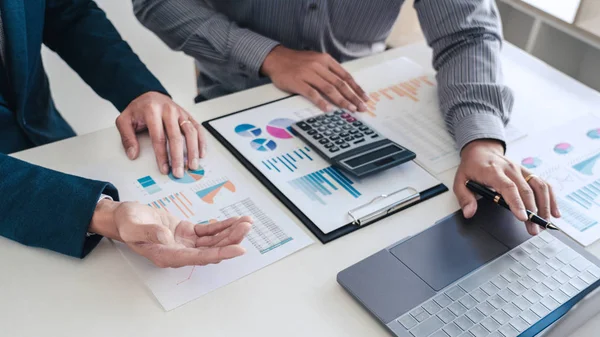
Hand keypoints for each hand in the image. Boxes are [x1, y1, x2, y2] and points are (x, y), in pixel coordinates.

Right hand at [90, 199, 251, 267]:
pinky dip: (223, 226)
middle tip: (247, 227)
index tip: (238, 250)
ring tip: (246, 222)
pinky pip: (209, 231)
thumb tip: (166, 237)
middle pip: (212, 250)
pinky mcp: (188, 233)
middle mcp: (180, 252)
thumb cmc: (127, 223)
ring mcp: (185, 243)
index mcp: (167, 255)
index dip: (221, 253)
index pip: (200, 257)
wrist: (125, 218)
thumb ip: (149, 232)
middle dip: (232, 239)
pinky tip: (235, 221)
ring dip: (231, 232)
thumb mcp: (133, 226)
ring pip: (214, 241)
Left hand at [116, 92, 206, 178]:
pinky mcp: (187, 115)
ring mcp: (180, 113)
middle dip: (178, 157)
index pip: (158, 137)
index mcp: (152, 111)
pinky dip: (201, 141)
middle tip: (179, 172)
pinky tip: (201, 153)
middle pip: (176, 137)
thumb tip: (132, 154)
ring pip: (190, 132)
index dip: (162, 155)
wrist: (150, 95)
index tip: (164, 168)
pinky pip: (197, 128)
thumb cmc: (138, 110)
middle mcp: (168, 110)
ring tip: (192, 165)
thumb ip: (127, 137)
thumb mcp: (124, 120)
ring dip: (192, 151)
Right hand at [261, 45, 368, 111]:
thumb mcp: (315, 60)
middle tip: (361, 107)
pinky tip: (328, 109)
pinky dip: (321, 102)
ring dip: (341, 100)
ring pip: (329, 88)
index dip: (356, 88)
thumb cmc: (297, 62)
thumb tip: (343, 85)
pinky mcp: (298, 82)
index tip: (365, 97)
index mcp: (325, 60)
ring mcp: (308, 74)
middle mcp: (319, 66)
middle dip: (353, 97)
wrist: (276, 58)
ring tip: (350, 109)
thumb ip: (328, 70)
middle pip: (340, 83)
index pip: (345, 76)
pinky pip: (312, 93)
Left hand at [454, 139, 560, 234]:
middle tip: (534, 229)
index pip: (508, 187)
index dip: (517, 203)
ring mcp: (521, 170)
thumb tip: (469, 213)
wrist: (481, 149)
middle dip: (532, 211)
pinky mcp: (528, 172)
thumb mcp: (460, 180)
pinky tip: (554, 212)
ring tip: (545, 223)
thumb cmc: (471, 166)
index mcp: (493, 171)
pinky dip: (551, 198)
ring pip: (539, 186)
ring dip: (545, 206)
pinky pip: (543, 184)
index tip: (523, 217)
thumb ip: (464, 197)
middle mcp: (510, 169)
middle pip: (526, 191)